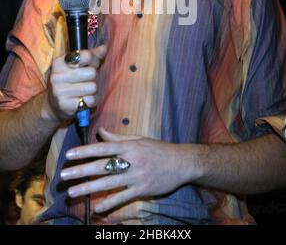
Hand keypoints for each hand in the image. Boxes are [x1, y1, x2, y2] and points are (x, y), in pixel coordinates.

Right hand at [47, 45, 106, 120]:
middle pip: (92, 72)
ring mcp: (60, 91)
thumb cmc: (69, 82)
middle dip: (94, 78)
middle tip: (87, 81)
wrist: (54, 106)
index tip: (90, 65)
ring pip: (93, 87)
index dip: (93, 61)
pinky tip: (84, 100)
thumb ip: (90, 56)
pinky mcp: (65, 105)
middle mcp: (57, 76)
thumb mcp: (76, 67)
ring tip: (85, 91)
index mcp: (59, 62)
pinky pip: (90, 100)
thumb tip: (104, 48)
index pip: (86, 56)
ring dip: (93, 90)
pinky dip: (91, 101)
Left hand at [60, 127, 187, 213]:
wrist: (181, 162)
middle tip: (64, 175)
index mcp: (129, 146)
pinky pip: (123, 197)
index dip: (85, 151)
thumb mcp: (139, 139)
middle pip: (102, 166)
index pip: (103, 148)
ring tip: (73, 192)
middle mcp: (131, 160)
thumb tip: (101, 132)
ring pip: (109, 183)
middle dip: (81, 171)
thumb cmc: (159, 149)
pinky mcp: (143, 190)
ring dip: (89, 188)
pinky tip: (97, 208)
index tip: (69, 155)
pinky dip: (110, 203)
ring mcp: (137, 176)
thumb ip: (118, 138)